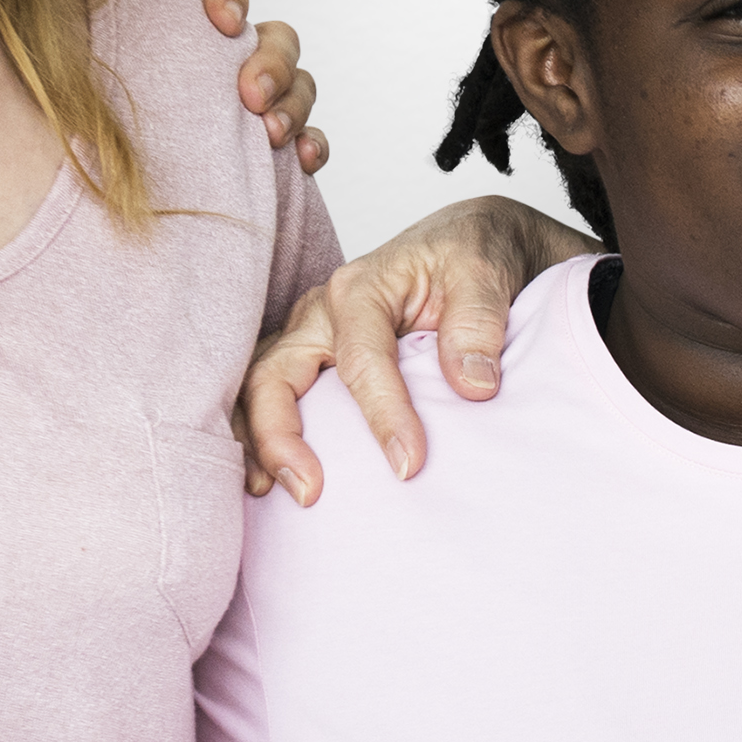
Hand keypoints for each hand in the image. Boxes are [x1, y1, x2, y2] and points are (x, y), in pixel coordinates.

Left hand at [86, 0, 327, 172]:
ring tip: (271, 133)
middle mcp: (236, 55)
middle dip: (273, 61)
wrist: (116, 172)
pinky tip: (300, 158)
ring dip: (294, 104)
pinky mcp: (275, 146)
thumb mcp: (108, 46)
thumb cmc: (115, 100)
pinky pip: (311, 138)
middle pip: (278, 36)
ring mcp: (263, 100)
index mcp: (195, 21)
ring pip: (301, 84)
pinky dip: (313, 144)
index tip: (225, 21)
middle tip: (251, 94)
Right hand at [239, 202, 581, 503]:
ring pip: (258, 389)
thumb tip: (472, 387)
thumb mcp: (486, 273)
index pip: (361, 360)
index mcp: (360, 287)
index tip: (409, 466)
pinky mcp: (311, 361)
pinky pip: (269, 398)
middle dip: (279, 437)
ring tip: (268, 493)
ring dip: (255, 444)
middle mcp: (320, 313)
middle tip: (308, 494)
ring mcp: (309, 338)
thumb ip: (478, 324)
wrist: (466, 247)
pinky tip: (267, 482)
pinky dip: (259, 438)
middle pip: (274, 375)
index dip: (383, 416)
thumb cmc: (469, 257)